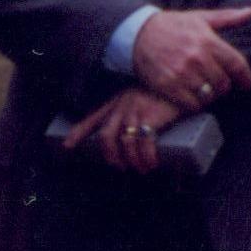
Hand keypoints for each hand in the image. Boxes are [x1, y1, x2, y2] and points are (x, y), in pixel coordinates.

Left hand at [66, 84, 188, 174]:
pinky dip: (146, 157)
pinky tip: (151, 163)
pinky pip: (143, 143)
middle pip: (105, 136)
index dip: (78, 133)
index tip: (67, 146)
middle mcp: (122, 106)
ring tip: (141, 168)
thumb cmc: (163, 93)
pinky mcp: (151, 116)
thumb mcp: (141, 98)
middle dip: (110, 155)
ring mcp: (136, 110)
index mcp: (117, 102)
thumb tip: (132, 137)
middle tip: (120, 166)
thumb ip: (133, 111)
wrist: (183, 81)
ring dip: (132, 160)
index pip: (92, 118)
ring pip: (124, 142)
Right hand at [129, 6, 250, 114]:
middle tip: (217, 83)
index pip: (237, 64)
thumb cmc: (171, 25)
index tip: (246, 84)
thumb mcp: (199, 17)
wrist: (137, 33)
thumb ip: (227, 18)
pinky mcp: (169, 86)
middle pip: (224, 84)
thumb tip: (250, 12)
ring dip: (208, 95)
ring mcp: (182, 73)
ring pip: (209, 95)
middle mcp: (197, 58)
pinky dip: (194, 103)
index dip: (245, 77)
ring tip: (203, 88)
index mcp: (207, 41)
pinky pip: (191, 104)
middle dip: (223, 86)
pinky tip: (190, 95)